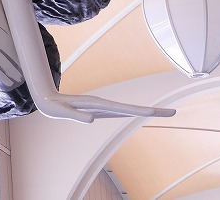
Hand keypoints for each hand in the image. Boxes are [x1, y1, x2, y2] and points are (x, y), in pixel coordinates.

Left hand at [35, 92, 175, 123]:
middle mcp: (103, 104)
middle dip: (152, 110)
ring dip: (145, 110)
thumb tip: (92, 121)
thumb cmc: (55, 106)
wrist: (47, 99)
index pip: (123, 109)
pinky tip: (142, 113)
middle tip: (172, 112)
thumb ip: (76, 116)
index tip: (155, 112)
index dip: (140, 111)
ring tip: (162, 112)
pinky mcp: (100, 109)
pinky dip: (134, 112)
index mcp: (98, 104)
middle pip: (132, 108)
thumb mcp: (63, 112)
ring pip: (128, 109)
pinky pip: (120, 110)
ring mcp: (103, 107)